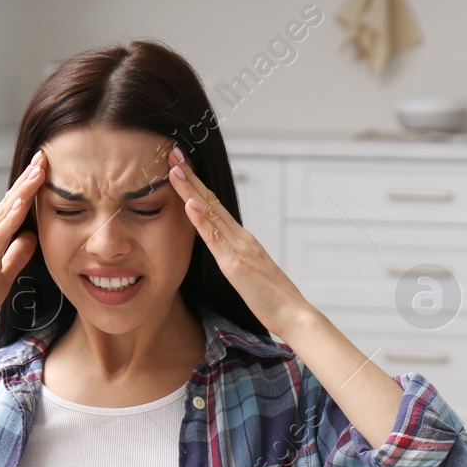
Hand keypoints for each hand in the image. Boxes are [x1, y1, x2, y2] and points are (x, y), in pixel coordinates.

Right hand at [0, 151, 44, 340]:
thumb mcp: (3, 277)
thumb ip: (15, 257)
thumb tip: (30, 238)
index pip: (13, 211)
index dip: (28, 191)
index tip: (43, 171)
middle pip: (10, 203)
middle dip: (28, 179)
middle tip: (43, 156)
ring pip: (6, 211)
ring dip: (23, 189)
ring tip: (38, 169)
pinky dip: (11, 215)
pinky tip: (22, 201)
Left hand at [166, 147, 315, 336]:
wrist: (293, 313)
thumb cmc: (272, 299)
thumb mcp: (250, 275)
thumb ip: (237, 260)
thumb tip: (224, 254)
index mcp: (242, 240)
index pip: (215, 207)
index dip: (196, 187)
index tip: (181, 168)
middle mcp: (241, 237)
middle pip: (210, 201)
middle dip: (190, 177)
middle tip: (172, 154)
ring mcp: (238, 248)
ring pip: (210, 212)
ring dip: (190, 190)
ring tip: (174, 169)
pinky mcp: (235, 264)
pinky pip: (215, 238)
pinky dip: (201, 219)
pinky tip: (189, 204)